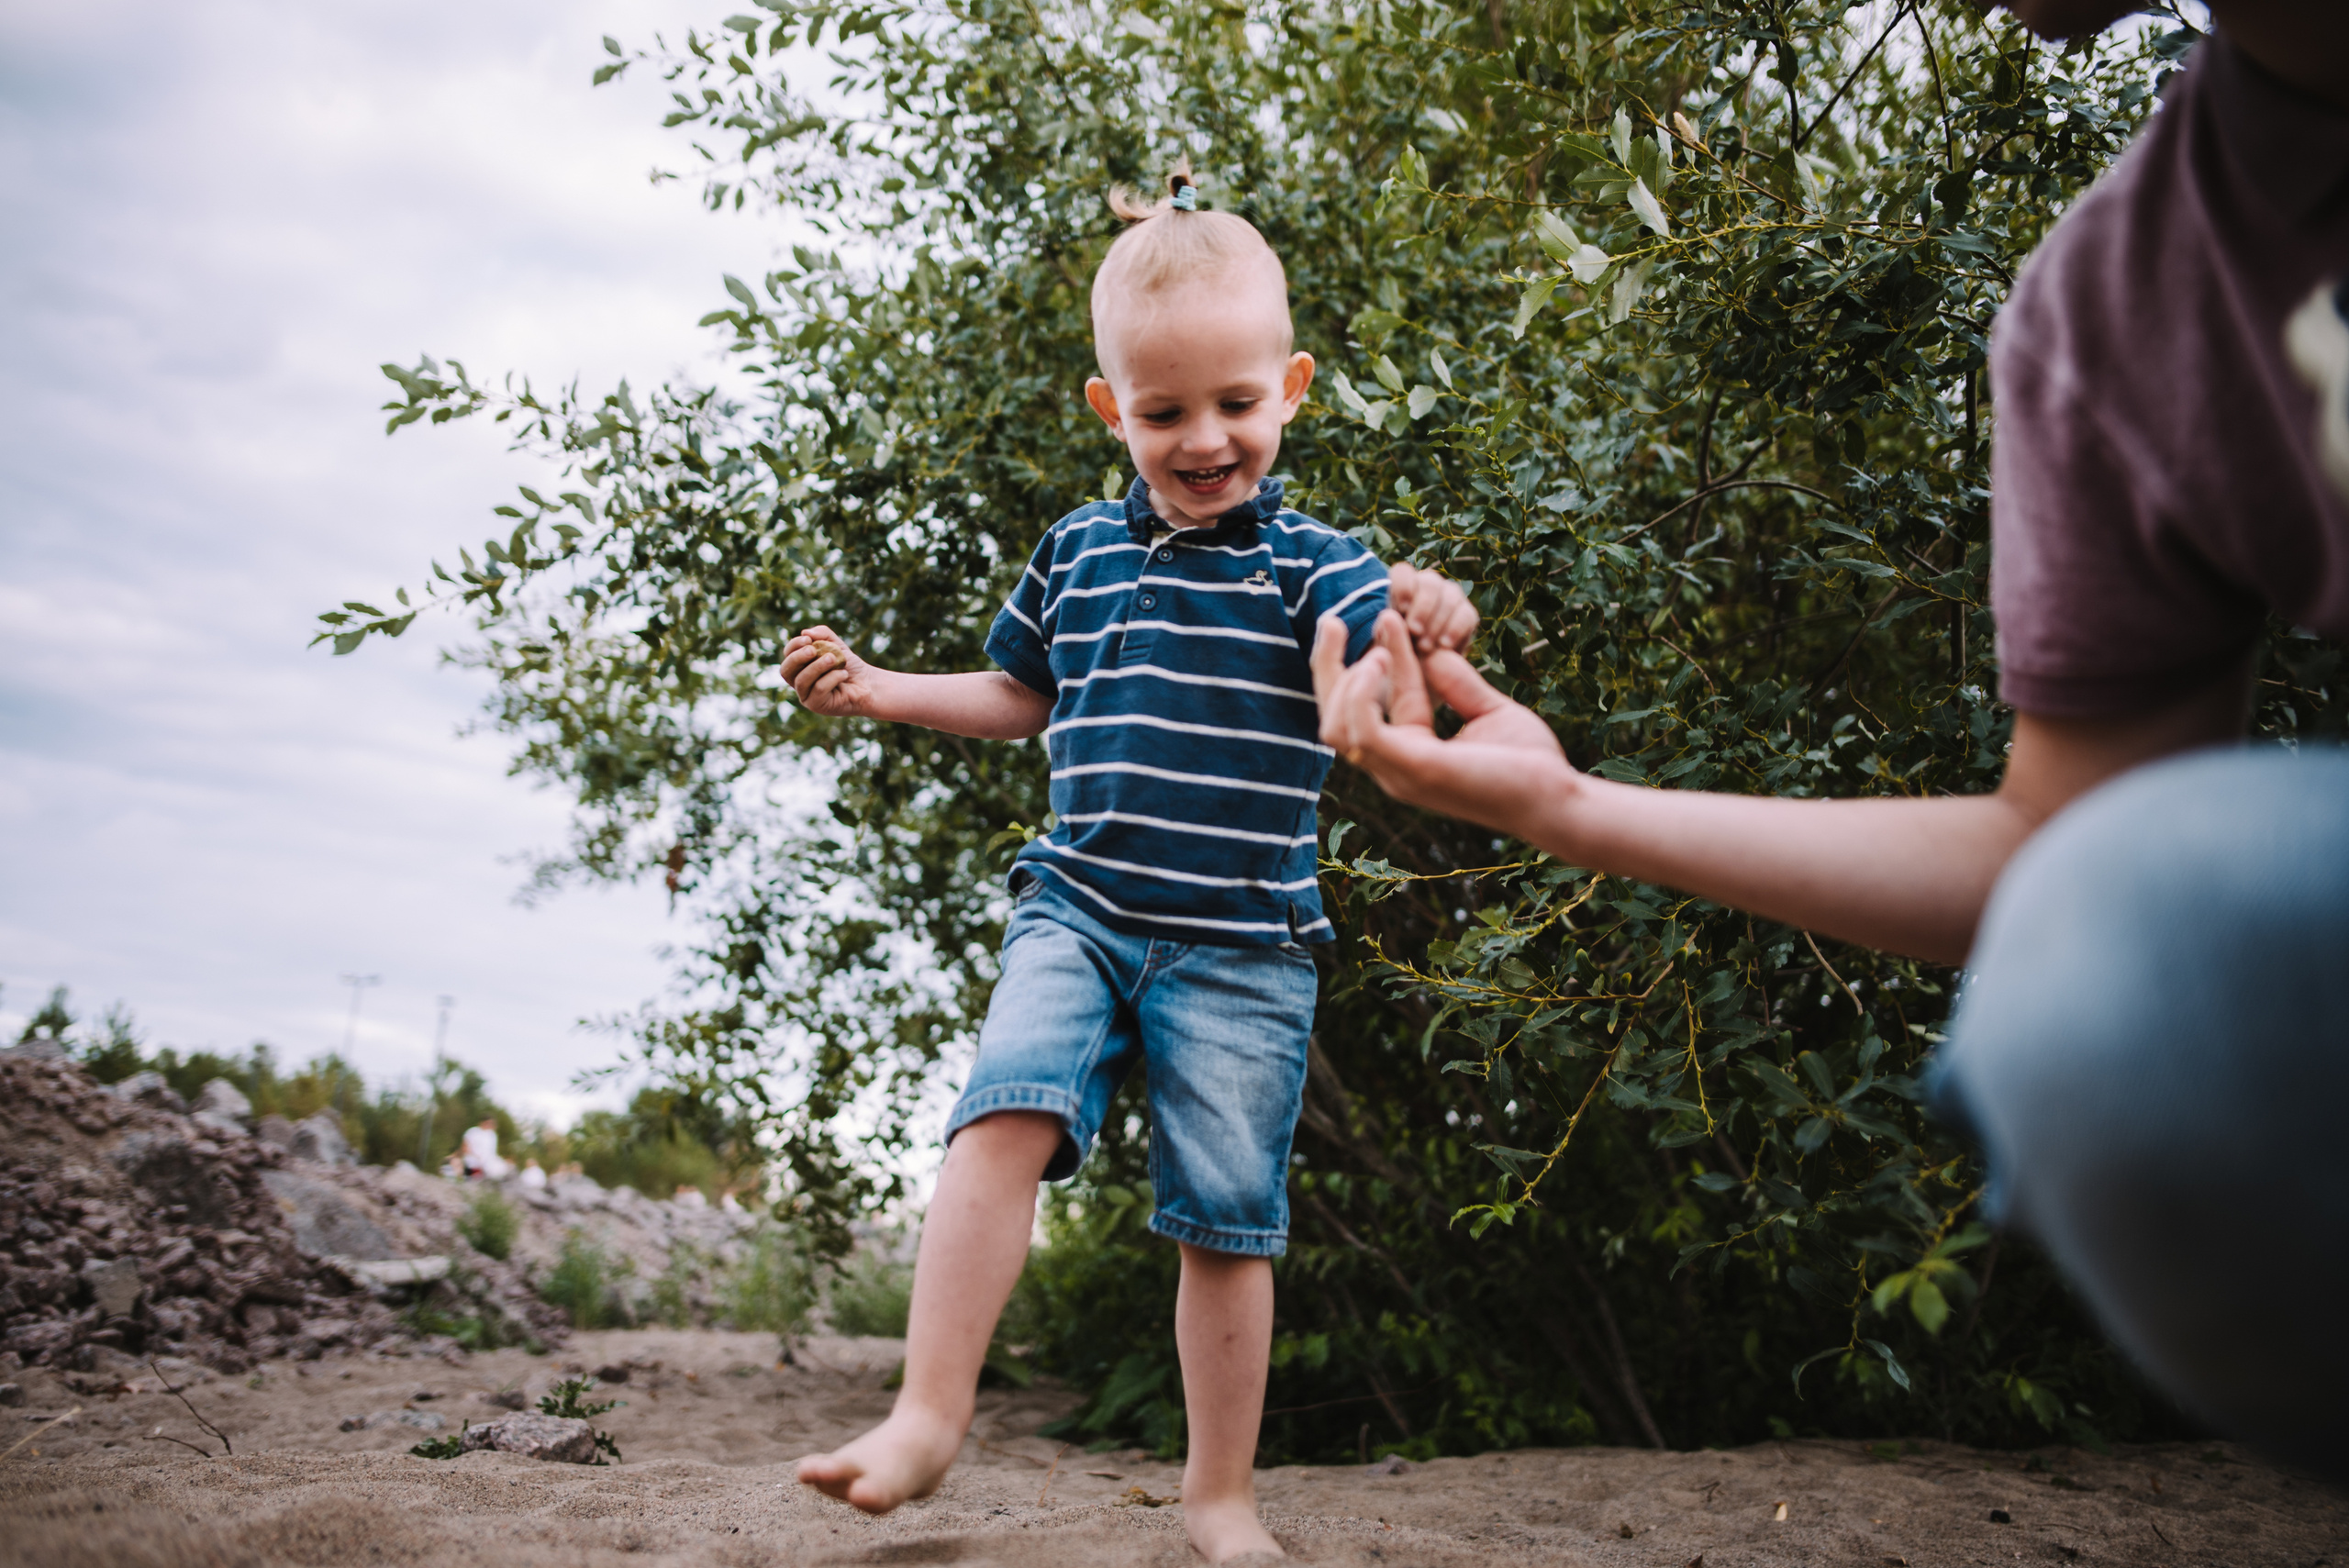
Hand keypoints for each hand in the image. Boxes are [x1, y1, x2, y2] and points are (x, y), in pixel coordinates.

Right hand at [781, 625, 880, 716]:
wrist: (868, 684)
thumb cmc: (850, 666)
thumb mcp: (836, 645)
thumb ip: (823, 635)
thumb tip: (805, 632)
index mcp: (800, 668)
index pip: (787, 656)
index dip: (793, 646)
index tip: (808, 639)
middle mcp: (800, 683)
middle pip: (786, 671)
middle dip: (797, 658)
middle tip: (813, 650)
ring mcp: (807, 696)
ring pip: (802, 681)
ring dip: (817, 666)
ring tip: (833, 659)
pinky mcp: (818, 705)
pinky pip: (819, 689)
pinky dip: (832, 678)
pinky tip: (844, 674)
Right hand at [1311, 609, 1578, 841]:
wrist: (1557, 798)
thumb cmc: (1531, 764)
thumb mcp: (1489, 711)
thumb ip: (1458, 684)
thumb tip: (1434, 653)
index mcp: (1410, 754)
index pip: (1376, 703)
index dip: (1384, 656)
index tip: (1390, 617)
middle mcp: (1394, 767)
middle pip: (1334, 718)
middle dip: (1327, 667)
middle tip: (1332, 621)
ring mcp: (1398, 771)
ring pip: (1335, 726)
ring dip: (1344, 678)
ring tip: (1377, 649)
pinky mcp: (1412, 767)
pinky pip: (1361, 729)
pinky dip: (1361, 692)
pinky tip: (1381, 660)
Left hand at [1384, 560, 1477, 654]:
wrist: (1422, 672)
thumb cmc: (1399, 652)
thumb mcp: (1386, 643)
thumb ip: (1386, 629)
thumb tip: (1388, 615)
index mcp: (1404, 587)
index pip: (1403, 572)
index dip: (1404, 586)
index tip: (1402, 609)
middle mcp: (1429, 586)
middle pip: (1429, 583)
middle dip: (1423, 608)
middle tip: (1415, 632)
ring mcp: (1451, 597)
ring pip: (1449, 597)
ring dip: (1437, 622)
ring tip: (1426, 647)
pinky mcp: (1468, 613)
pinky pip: (1466, 614)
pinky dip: (1455, 629)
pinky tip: (1444, 645)